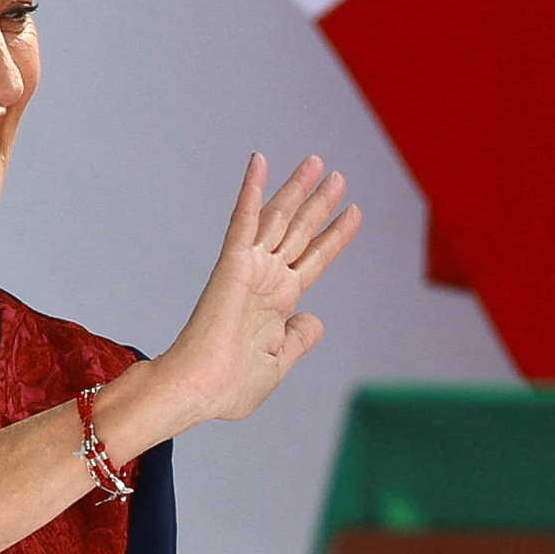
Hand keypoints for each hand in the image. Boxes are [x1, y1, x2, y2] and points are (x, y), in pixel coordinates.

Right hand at [155, 154, 360, 422]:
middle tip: (337, 176)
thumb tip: (314, 320)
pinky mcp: (232, 265)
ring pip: (279, 219)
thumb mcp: (278, 363)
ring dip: (297, 189)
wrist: (201, 391)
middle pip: (301, 232)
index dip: (335, 236)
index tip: (353, 212)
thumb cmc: (229, 387)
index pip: (314, 259)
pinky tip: (260, 161)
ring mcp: (250, 269)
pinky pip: (244, 220)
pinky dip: (252, 190)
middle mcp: (267, 279)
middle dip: (320, 203)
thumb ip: (298, 340)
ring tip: (318, 163)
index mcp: (279, 302)